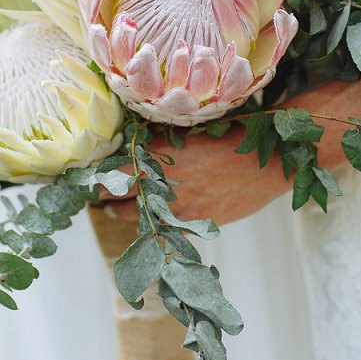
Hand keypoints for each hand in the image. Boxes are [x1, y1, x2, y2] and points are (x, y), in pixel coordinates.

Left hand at [108, 124, 289, 225]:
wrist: (268, 164)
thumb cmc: (236, 139)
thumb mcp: (196, 132)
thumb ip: (168, 142)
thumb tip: (144, 145)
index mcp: (163, 153)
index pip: (118, 167)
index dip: (103, 173)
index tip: (92, 174)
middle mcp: (166, 180)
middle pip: (122, 192)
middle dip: (106, 193)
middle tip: (95, 194)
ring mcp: (180, 204)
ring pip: (139, 214)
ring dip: (122, 212)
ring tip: (111, 209)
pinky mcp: (196, 221)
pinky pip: (166, 228)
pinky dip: (154, 225)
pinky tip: (149, 223)